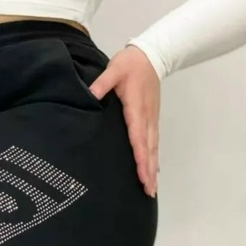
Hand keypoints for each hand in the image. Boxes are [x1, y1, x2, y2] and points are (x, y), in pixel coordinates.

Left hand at [89, 46, 160, 197]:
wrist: (152, 54)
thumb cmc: (130, 63)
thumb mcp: (114, 69)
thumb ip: (102, 83)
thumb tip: (91, 95)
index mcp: (136, 109)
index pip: (138, 138)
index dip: (141, 158)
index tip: (143, 175)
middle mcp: (146, 118)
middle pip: (148, 149)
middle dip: (149, 171)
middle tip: (149, 192)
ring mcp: (151, 119)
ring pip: (153, 148)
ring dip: (153, 169)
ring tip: (152, 188)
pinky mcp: (152, 119)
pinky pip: (153, 142)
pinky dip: (154, 158)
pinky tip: (154, 170)